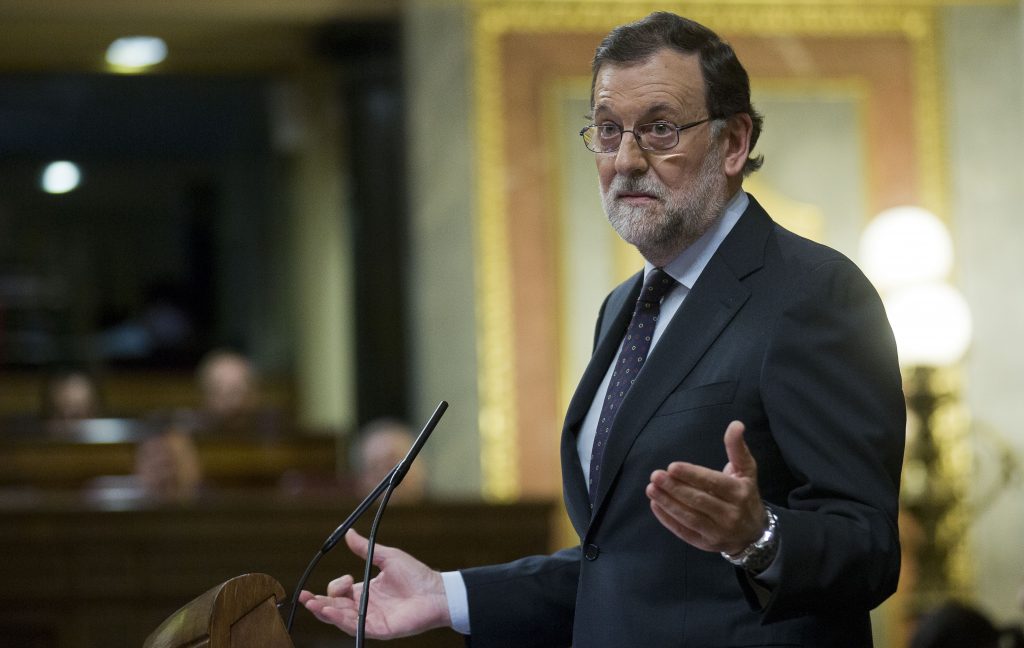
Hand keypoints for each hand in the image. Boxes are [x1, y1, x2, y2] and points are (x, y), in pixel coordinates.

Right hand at [300, 529, 450, 637]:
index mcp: (365, 591)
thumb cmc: (416, 575)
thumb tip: (350, 533)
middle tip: (304, 597)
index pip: (339, 593)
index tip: (346, 579)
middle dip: (318, 604)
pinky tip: (332, 613)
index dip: (335, 587)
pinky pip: (357, 627)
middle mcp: (365, 607)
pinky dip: (342, 620)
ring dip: (325, 612)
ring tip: (312, 605)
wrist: (437, 590)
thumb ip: (366, 548)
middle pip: (335, 608)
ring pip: (341, 619)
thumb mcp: (387, 557)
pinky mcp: (379, 630)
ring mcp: (371, 620)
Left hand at [645, 420, 765, 554]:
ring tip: (651, 489)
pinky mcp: (705, 543)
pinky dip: (668, 520)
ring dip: (668, 503)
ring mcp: (717, 532)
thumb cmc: (745, 495)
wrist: (754, 533)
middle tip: (656, 475)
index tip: (672, 466)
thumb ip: (737, 448)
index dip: (692, 475)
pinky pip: (684, 532)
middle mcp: (730, 514)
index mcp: (739, 493)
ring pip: (689, 517)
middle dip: (675, 488)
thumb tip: (736, 424)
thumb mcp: (746, 471)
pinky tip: (655, 506)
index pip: (714, 483)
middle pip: (699, 501)